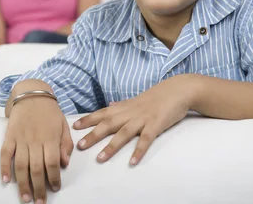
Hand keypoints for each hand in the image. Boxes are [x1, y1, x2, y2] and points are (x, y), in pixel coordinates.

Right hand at [1, 97, 72, 202]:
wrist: (31, 94)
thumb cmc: (50, 111)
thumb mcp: (64, 125)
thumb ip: (66, 144)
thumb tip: (65, 163)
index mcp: (50, 138)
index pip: (53, 163)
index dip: (54, 179)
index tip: (55, 189)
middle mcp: (35, 140)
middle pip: (37, 168)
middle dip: (39, 187)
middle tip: (40, 202)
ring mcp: (21, 138)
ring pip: (20, 165)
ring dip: (23, 183)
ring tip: (25, 197)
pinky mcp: (9, 136)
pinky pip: (4, 153)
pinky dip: (4, 167)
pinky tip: (5, 180)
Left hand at [73, 75, 195, 164]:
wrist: (177, 90)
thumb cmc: (156, 96)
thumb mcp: (135, 99)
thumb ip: (121, 104)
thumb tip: (109, 104)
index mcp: (124, 107)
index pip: (102, 113)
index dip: (88, 119)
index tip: (74, 127)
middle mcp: (130, 113)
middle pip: (108, 124)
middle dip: (93, 135)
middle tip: (79, 146)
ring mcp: (142, 119)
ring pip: (123, 133)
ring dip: (111, 146)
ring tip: (99, 158)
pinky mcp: (156, 125)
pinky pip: (146, 139)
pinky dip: (139, 150)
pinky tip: (132, 162)